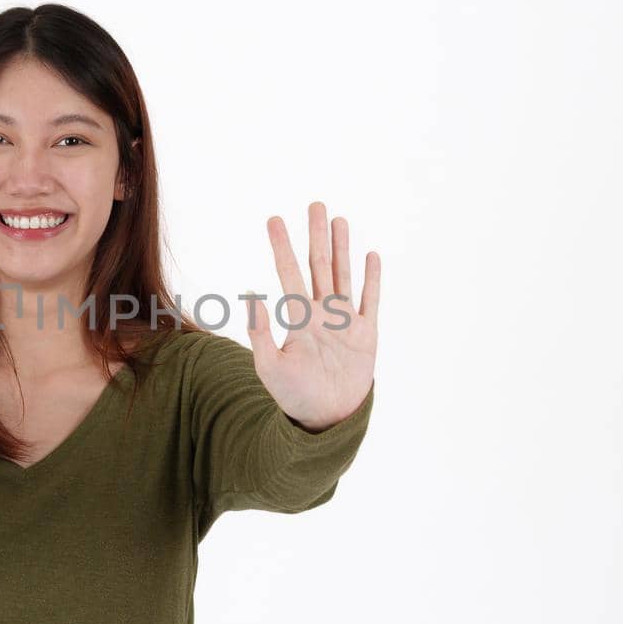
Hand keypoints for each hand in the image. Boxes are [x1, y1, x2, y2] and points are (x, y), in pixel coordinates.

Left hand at [245, 201, 379, 430]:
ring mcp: (345, 321)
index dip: (281, 246)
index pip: (289, 272)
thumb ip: (260, 333)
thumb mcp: (269, 367)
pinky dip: (371, 279)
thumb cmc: (294, 396)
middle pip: (319, 265)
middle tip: (315, 204)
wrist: (325, 419)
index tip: (274, 220)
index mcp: (298, 318)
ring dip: (342, 248)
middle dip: (316, 235)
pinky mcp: (366, 334)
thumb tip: (251, 297)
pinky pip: (370, 300)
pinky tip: (370, 256)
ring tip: (339, 220)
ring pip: (343, 275)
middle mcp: (321, 313)